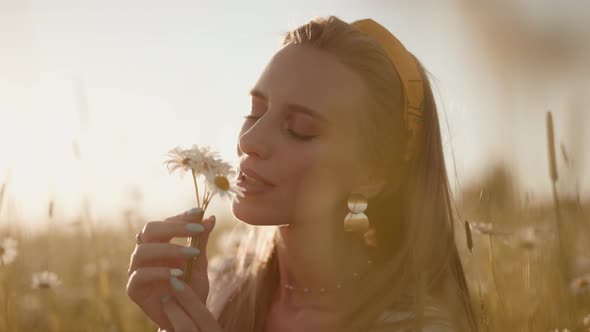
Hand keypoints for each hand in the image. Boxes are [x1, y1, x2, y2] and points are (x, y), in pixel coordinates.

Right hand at [126, 209, 215, 330]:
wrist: (187, 317)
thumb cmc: (191, 288)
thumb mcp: (200, 263)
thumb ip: (202, 241)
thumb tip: (211, 217)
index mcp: (159, 244)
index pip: (165, 223)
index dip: (181, 216)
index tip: (199, 212)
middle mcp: (146, 253)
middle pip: (149, 229)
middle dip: (174, 227)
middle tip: (197, 230)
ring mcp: (137, 270)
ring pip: (142, 250)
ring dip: (170, 249)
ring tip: (193, 254)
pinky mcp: (133, 289)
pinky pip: (139, 275)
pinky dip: (160, 272)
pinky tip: (178, 275)